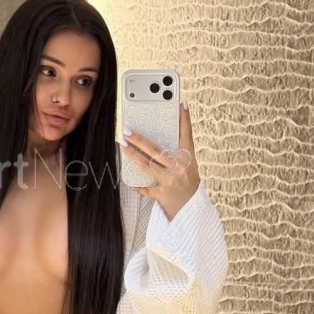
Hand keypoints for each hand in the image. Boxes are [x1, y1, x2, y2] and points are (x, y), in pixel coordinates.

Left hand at [120, 103, 200, 221]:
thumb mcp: (188, 165)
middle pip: (157, 151)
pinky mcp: (162, 194)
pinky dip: (136, 184)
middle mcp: (180, 168)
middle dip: (140, 140)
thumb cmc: (187, 182)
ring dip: (133, 155)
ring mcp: (170, 181)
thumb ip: (177, 151)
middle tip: (127, 131)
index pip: (187, 135)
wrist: (191, 209)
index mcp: (188, 158)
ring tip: (122, 145)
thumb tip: (161, 131)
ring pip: (148, 166)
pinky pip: (145, 187)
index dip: (185, 119)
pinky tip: (127, 178)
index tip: (181, 104)